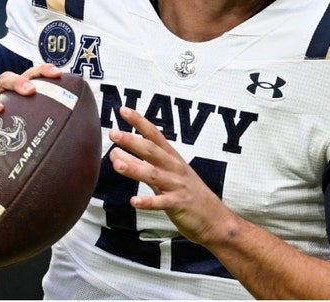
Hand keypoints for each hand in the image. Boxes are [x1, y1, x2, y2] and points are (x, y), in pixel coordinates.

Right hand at [0, 63, 63, 133]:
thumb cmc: (5, 140)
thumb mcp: (27, 134)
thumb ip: (47, 136)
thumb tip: (79, 152)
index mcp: (13, 96)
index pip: (29, 76)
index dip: (42, 71)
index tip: (57, 74)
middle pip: (4, 79)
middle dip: (18, 81)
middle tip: (30, 91)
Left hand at [108, 106, 234, 246]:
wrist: (216, 219)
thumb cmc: (188, 195)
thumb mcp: (167, 175)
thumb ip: (142, 165)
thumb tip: (116, 154)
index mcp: (172, 158)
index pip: (154, 135)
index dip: (139, 122)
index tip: (123, 110)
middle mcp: (175, 168)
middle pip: (152, 151)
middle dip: (132, 141)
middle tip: (113, 133)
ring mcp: (178, 186)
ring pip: (154, 174)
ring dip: (134, 168)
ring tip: (116, 164)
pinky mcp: (179, 204)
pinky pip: (162, 202)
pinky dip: (148, 201)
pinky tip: (134, 201)